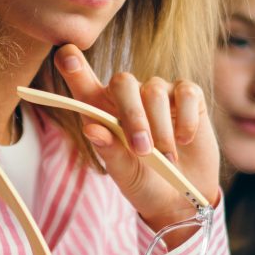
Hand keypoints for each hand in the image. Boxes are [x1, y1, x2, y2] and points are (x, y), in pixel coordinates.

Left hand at [52, 45, 221, 234]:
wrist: (182, 197)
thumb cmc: (144, 182)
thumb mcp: (123, 173)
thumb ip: (109, 151)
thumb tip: (91, 128)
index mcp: (101, 109)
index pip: (82, 79)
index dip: (72, 65)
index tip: (66, 56)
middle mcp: (129, 95)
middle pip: (123, 82)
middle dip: (132, 115)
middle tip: (142, 149)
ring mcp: (159, 92)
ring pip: (155, 92)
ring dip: (160, 128)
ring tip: (166, 158)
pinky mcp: (188, 96)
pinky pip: (186, 93)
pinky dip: (185, 120)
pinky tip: (185, 140)